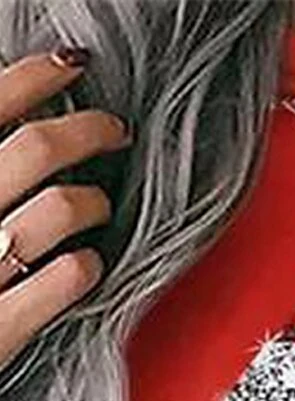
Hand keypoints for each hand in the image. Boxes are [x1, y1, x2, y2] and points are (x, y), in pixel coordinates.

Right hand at [0, 47, 131, 367]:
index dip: (34, 78)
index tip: (73, 68)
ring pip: (59, 209)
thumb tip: (20, 126)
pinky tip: (89, 266)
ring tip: (100, 207)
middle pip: (34, 149)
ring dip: (93, 202)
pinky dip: (86, 267)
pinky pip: (65, 279)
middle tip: (114, 132)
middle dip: (89, 131)